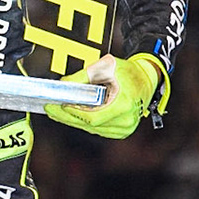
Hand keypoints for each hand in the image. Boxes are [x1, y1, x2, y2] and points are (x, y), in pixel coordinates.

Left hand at [44, 53, 159, 138]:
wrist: (148, 79)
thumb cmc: (129, 72)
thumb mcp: (106, 67)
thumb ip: (82, 77)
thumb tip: (62, 85)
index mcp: (124, 105)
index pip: (91, 116)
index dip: (72, 112)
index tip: (56, 105)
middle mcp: (126, 121)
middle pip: (88, 124)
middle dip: (66, 116)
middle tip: (50, 109)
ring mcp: (125, 128)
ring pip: (91, 128)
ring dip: (74, 120)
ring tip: (58, 111)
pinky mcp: (122, 131)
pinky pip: (97, 129)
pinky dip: (85, 122)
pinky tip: (72, 115)